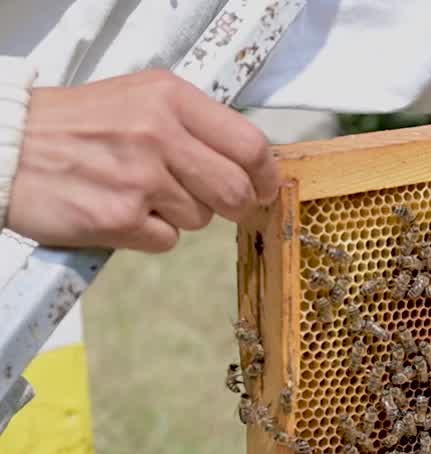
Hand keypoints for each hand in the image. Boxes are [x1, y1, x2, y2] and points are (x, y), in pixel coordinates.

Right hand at [8, 69, 279, 252]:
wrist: (6, 146)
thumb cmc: (76, 126)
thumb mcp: (139, 100)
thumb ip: (194, 125)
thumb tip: (250, 161)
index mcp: (170, 98)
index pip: (249, 145)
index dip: (266, 175)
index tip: (265, 188)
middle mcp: (158, 134)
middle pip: (235, 190)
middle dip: (234, 205)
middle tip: (216, 204)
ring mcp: (140, 179)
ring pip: (201, 218)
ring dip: (179, 214)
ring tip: (138, 191)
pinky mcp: (120, 218)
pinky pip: (166, 240)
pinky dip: (149, 233)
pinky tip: (119, 210)